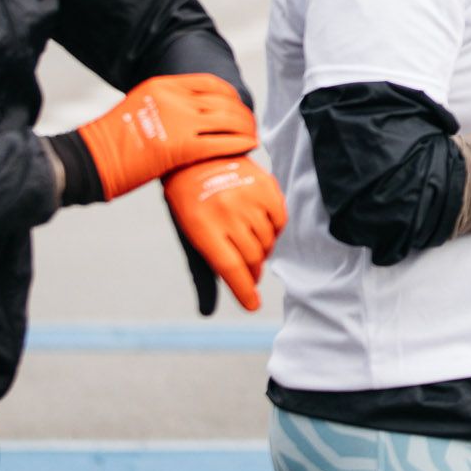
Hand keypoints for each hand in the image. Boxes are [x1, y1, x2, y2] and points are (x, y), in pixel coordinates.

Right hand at [75, 74, 254, 199]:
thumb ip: (167, 108)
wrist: (91, 158)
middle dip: (242, 113)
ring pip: (228, 121)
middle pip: (223, 101)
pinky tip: (248, 148)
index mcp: (163, 85)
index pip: (210, 83)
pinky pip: (222, 143)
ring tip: (253, 137)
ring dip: (246, 129)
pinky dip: (239, 144)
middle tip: (251, 124)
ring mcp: (179, 121)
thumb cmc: (112, 142)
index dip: (230, 95)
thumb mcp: (141, 108)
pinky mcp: (182, 147)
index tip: (239, 105)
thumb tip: (192, 119)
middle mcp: (175, 98)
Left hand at [163, 155, 286, 312]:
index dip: (244, 290)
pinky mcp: (265, 185)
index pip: (230, 268)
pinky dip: (275, 229)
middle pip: (252, 258)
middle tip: (250, 272)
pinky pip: (280, 220)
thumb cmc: (192, 206)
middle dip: (253, 271)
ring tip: (250, 241)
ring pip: (268, 241)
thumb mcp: (190, 238)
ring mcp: (247, 197)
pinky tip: (261, 223)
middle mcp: (227, 211)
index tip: (253, 306)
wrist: (199, 157)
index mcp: (202, 227)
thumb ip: (202, 275)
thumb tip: (207, 313)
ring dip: (263, 249)